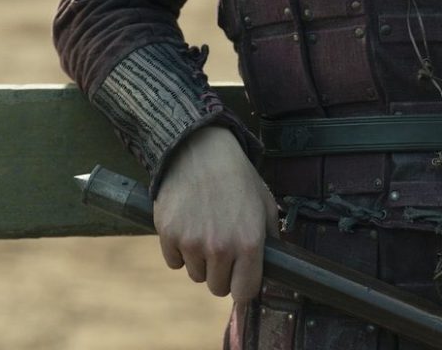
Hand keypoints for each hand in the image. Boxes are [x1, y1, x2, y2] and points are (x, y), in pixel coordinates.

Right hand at [153, 125, 278, 301]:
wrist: (199, 148)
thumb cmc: (236, 175)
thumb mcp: (265, 202)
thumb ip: (271, 237)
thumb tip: (273, 264)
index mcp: (249, 243)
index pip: (244, 293)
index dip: (243, 286)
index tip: (240, 276)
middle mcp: (220, 248)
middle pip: (217, 288)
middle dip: (220, 274)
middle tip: (221, 250)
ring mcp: (191, 242)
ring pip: (195, 274)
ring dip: (199, 260)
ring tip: (204, 230)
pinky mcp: (168, 234)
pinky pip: (173, 261)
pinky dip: (178, 251)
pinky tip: (186, 226)